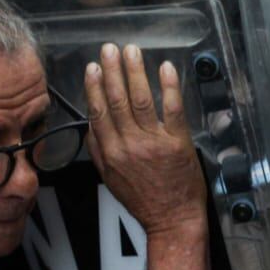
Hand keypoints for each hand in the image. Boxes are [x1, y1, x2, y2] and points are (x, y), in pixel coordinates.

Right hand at [84, 43, 206, 236]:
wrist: (172, 220)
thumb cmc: (143, 201)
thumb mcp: (110, 179)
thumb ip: (98, 151)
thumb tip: (91, 126)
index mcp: (110, 153)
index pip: (98, 112)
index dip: (94, 87)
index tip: (92, 67)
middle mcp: (129, 145)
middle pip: (116, 100)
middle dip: (112, 70)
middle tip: (110, 49)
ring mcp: (154, 143)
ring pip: (140, 99)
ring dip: (135, 72)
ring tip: (131, 51)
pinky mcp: (178, 143)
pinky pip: (172, 109)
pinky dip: (169, 87)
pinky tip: (166, 68)